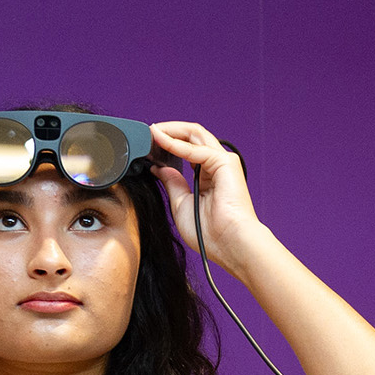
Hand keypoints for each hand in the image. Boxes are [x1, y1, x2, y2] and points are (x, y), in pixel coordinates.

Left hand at [148, 121, 266, 272]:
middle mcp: (216, 166)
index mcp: (208, 176)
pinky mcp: (225, 163)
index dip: (165, 145)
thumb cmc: (210, 233)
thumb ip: (172, 182)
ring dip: (171, 131)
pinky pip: (195, 148)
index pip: (186, 149)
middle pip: (191, 137)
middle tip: (146, 133)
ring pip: (195, 134)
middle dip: (167, 132)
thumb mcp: (180, 203)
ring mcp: (222, 162)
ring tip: (151, 131)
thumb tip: (159, 167)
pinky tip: (159, 141)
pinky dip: (175, 143)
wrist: (228, 243)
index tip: (146, 147)